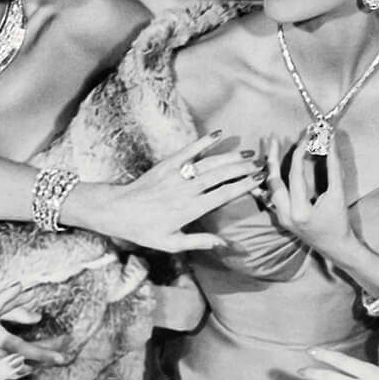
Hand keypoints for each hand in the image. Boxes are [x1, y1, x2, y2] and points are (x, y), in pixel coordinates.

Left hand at [90, 130, 264, 251]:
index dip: (244, 186)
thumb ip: (200, 242)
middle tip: (260, 165)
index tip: (259, 180)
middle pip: (221, 175)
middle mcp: (186, 190)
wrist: (118, 210)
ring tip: (248, 154)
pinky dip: (204, 141)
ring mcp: (177, 175)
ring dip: (230, 157)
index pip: (224, 195)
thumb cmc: (144, 230)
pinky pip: (189, 150)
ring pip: (210, 163)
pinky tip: (218, 134)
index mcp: (191, 209)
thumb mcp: (172, 243)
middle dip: (243, 169)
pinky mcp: (167, 164)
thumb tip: (226, 245)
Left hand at [262, 134, 358, 263]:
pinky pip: (267, 198)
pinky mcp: (280, 217)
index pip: (295, 175)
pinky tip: (257, 171)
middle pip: (273, 181)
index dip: (299, 153)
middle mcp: (285, 215)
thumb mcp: (339, 195)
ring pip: (267, 189)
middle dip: (272, 157)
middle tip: (273, 137)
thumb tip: (330, 142)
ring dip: (267, 168)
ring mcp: (280, 218)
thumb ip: (334, 168)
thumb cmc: (340, 223)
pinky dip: (263, 184)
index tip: (305, 137)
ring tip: (268, 149)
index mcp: (300, 211)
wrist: (336, 247)